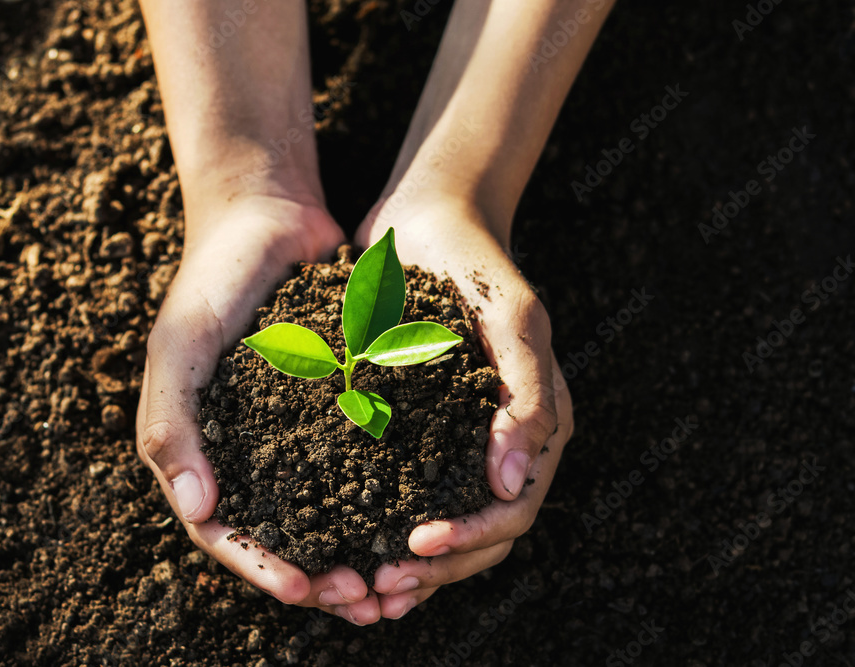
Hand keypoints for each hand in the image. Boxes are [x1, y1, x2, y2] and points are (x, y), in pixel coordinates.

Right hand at [136, 194, 382, 616]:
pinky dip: (384, 494)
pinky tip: (420, 512)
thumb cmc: (212, 279)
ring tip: (397, 576)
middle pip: (281, 535)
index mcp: (200, 450)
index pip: (224, 532)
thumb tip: (200, 512)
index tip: (308, 589)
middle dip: (320, 574)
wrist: (266, 216)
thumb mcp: (180, 346)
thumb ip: (172, 424)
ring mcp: (293, 433)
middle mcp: (247, 451)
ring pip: (326, 511)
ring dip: (356, 548)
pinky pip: (360, 461)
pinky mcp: (337, 407)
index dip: (262, 566)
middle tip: (368, 597)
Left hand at [354, 196, 573, 619]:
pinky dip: (382, 528)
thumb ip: (526, 396)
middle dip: (433, 569)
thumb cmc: (475, 266)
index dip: (471, 540)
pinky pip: (406, 494)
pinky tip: (345, 546)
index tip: (414, 544)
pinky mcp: (417, 430)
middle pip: (480, 537)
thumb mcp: (511, 319)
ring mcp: (459, 440)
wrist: (428, 223)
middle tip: (376, 586)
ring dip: (408, 567)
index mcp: (537, 425)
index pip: (514, 510)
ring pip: (444, 526)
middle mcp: (501, 443)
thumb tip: (513, 485)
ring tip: (359, 588)